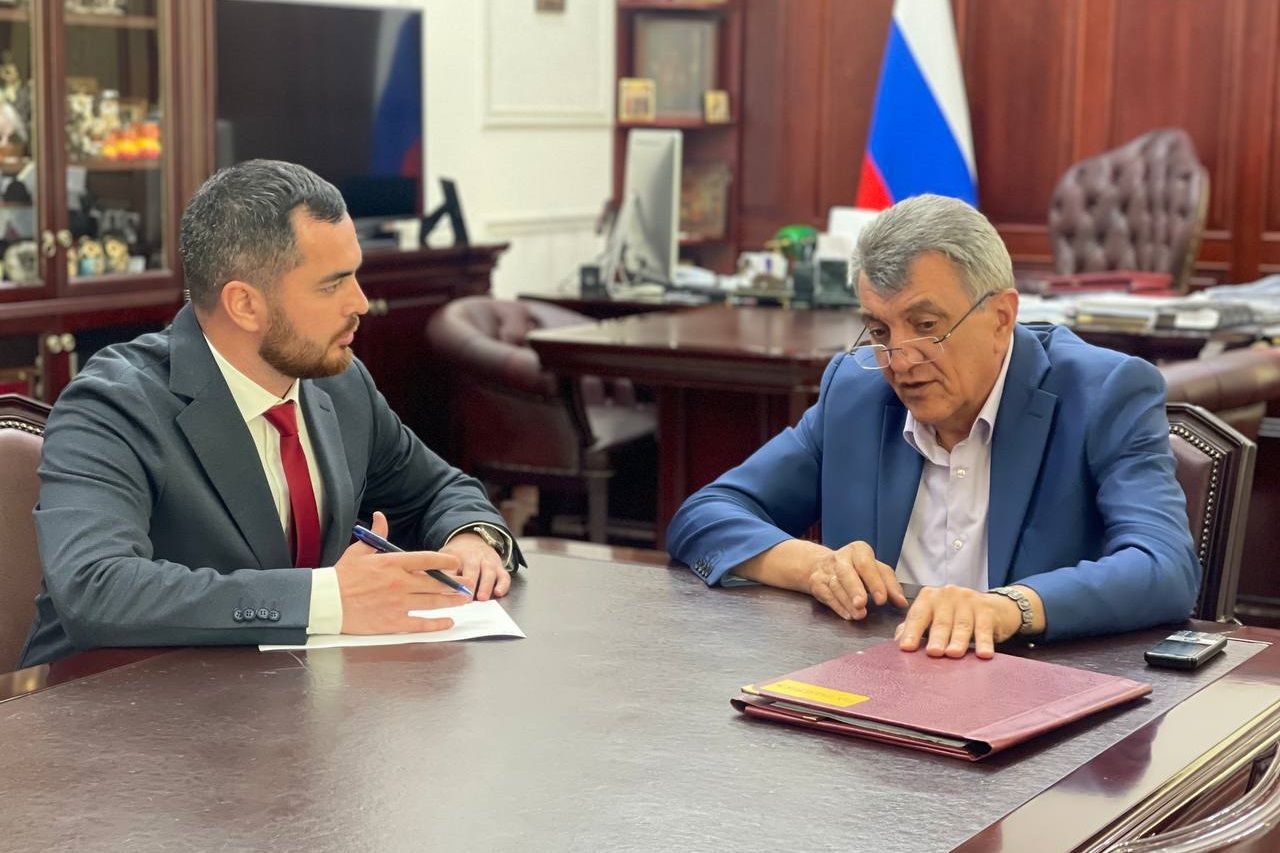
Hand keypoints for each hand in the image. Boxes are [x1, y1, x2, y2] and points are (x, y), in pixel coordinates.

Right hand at [335, 511, 466, 633]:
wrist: (326, 602)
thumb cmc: (341, 576)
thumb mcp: (359, 550)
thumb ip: (377, 535)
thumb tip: (380, 517)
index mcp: (392, 563)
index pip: (427, 560)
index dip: (446, 561)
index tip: (456, 563)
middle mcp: (399, 582)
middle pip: (435, 583)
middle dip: (455, 584)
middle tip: (468, 584)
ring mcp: (398, 603)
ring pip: (432, 602)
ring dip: (451, 601)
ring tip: (464, 600)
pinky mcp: (393, 622)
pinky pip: (420, 623)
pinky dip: (436, 623)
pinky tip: (447, 622)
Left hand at [439, 532, 511, 600]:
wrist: (471, 539)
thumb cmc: (455, 556)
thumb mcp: (444, 558)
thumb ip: (439, 572)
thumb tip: (430, 588)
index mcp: (457, 555)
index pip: (452, 567)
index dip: (450, 579)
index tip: (448, 591)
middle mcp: (474, 557)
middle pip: (472, 569)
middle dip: (470, 584)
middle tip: (466, 598)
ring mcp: (488, 561)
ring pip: (489, 571)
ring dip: (486, 585)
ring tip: (482, 598)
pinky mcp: (499, 567)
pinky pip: (504, 575)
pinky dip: (503, 584)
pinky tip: (499, 593)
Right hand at [805, 540, 907, 620]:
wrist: (821, 565)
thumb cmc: (855, 569)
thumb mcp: (874, 570)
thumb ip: (889, 585)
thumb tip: (902, 603)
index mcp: (858, 550)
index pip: (867, 565)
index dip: (875, 582)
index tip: (882, 600)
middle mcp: (841, 558)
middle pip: (847, 573)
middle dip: (855, 589)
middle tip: (863, 604)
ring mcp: (826, 569)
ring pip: (836, 586)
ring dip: (847, 602)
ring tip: (859, 615)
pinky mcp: (816, 582)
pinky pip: (826, 595)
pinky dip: (837, 606)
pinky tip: (847, 615)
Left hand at [894, 585, 1024, 658]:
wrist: (992, 607)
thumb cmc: (954, 615)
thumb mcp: (933, 617)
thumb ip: (914, 627)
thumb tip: (898, 642)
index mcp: (929, 597)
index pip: (918, 616)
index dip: (911, 632)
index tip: (906, 648)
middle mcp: (947, 595)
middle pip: (941, 621)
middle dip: (936, 637)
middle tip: (933, 652)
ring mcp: (968, 600)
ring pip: (962, 624)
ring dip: (958, 640)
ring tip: (953, 654)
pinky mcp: (987, 609)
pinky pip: (984, 628)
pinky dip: (984, 642)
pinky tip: (984, 654)